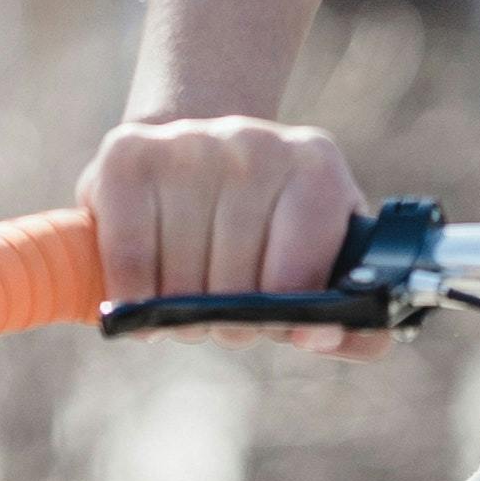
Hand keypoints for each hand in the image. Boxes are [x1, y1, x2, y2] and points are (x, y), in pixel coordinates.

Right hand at [81, 111, 374, 353]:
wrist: (199, 155)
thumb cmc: (269, 224)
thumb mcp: (324, 256)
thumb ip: (351, 319)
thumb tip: (321, 336)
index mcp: (316, 167)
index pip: (299, 277)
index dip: (284, 318)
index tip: (278, 325)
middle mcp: (254, 144)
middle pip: (235, 285)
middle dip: (228, 320)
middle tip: (225, 315)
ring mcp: (190, 143)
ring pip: (180, 279)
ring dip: (178, 313)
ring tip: (186, 301)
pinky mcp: (128, 153)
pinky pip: (128, 256)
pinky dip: (132, 295)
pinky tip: (141, 298)